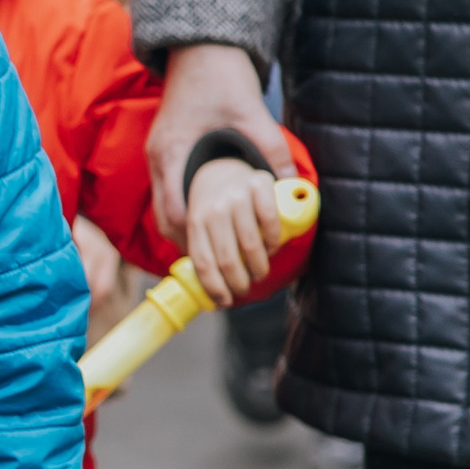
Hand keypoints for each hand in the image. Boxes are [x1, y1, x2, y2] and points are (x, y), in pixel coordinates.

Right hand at [147, 44, 290, 241]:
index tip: (213, 257)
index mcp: (174, 151)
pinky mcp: (163, 148)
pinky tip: (206, 217)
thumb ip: (271, 151)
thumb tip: (291, 186)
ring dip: (184, 227)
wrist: (201, 50)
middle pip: (163, 215)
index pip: (174, 209)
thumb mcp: (253, 116)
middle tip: (214, 263)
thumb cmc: (223, 80)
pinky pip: (167, 190)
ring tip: (212, 248)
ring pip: (163, 205)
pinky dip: (183, 208)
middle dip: (186, 242)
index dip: (192, 238)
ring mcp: (157, 152)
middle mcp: (158, 156)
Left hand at [185, 157, 283, 305]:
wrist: (225, 167)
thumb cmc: (216, 208)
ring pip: (250, 244)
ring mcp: (236, 196)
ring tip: (259, 272)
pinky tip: (271, 247)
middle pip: (227, 258)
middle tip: (245, 288)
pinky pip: (270, 221)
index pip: (203, 262)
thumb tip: (211, 295)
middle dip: (238, 282)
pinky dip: (273, 240)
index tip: (225, 301)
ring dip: (258, 266)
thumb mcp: (202, 227)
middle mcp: (213, 209)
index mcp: (196, 222)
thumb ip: (206, 251)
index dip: (214, 286)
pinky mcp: (259, 185)